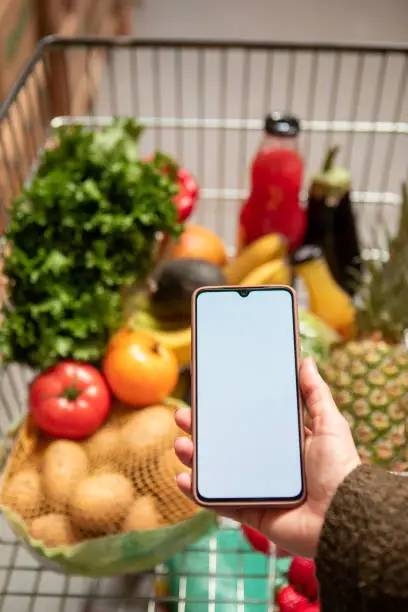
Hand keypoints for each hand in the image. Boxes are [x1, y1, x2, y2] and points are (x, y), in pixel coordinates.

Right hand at [174, 356, 360, 558]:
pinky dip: (198, 494)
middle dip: (202, 431)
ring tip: (180, 445)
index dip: (227, 411)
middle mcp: (269, 465)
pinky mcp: (252, 512)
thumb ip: (316, 394)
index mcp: (285, 444)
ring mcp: (258, 489)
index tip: (208, 397)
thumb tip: (307, 360)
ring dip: (195, 458)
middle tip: (183, 416)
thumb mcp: (329, 424)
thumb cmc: (340, 469)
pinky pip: (219, 502)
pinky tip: (182, 478)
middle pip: (227, 444)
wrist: (344, 517)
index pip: (249, 423)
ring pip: (218, 471)